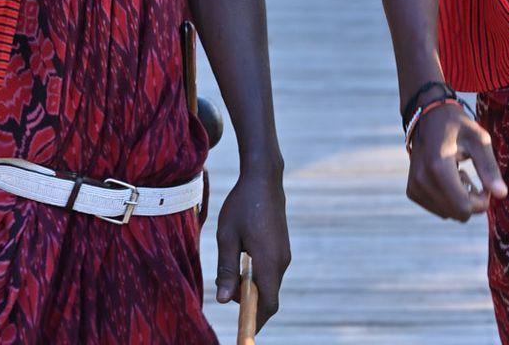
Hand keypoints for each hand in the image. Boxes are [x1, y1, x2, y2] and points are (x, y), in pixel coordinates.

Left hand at [215, 167, 289, 327]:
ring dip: (252, 289)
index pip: (268, 304)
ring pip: (270, 283)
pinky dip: (257, 277)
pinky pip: (271, 271)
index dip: (256, 320)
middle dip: (250, 305)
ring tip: (231, 280)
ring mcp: (284, 254)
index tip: (243, 329)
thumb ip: (226, 270)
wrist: (264, 178)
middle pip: (269, 297)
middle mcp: (281, 262)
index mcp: (269, 263)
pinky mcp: (282, 247)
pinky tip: (242, 263)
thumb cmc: (242, 205)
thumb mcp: (227, 237)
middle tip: (229, 301)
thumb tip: (224, 301)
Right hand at [405, 102, 505, 221]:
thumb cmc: (457, 125)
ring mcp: (414, 186)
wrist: (427, 115)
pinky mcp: (412, 190)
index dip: (481, 202)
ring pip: (448, 214)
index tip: (485, 185)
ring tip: (458, 175)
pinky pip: (437, 209)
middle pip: (457, 214)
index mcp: (438, 167)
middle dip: (471, 202)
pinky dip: (447, 200)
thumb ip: (489, 168)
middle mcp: (422, 180)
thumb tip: (502, 195)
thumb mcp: (478, 140)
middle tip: (473, 178)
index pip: (463, 207)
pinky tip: (448, 179)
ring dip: (459, 200)